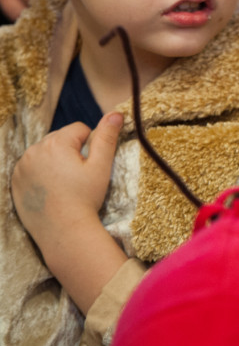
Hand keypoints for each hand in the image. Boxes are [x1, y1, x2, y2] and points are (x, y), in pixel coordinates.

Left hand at [12, 112, 122, 242]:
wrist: (63, 231)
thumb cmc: (85, 198)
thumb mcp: (101, 166)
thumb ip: (106, 137)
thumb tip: (116, 113)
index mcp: (56, 143)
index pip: (79, 129)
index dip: (90, 146)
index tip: (89, 167)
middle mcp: (33, 150)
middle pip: (60, 139)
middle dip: (71, 152)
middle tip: (77, 177)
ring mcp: (21, 167)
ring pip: (45, 153)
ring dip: (55, 161)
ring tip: (64, 184)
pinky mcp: (15, 181)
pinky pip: (31, 167)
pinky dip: (40, 173)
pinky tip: (50, 189)